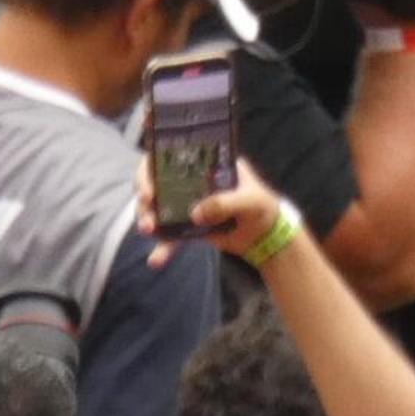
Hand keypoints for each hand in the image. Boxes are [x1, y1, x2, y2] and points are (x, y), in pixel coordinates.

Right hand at [147, 148, 295, 260]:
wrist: (268, 238)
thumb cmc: (263, 207)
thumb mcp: (251, 199)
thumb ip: (225, 203)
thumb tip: (195, 214)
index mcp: (205, 164)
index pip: (171, 155)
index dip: (153, 166)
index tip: (150, 184)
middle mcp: (191, 180)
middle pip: (156, 179)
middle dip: (145, 193)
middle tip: (147, 205)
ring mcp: (188, 203)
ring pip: (158, 207)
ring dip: (148, 218)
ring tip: (148, 230)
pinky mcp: (189, 226)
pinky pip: (171, 235)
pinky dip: (163, 246)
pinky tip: (156, 260)